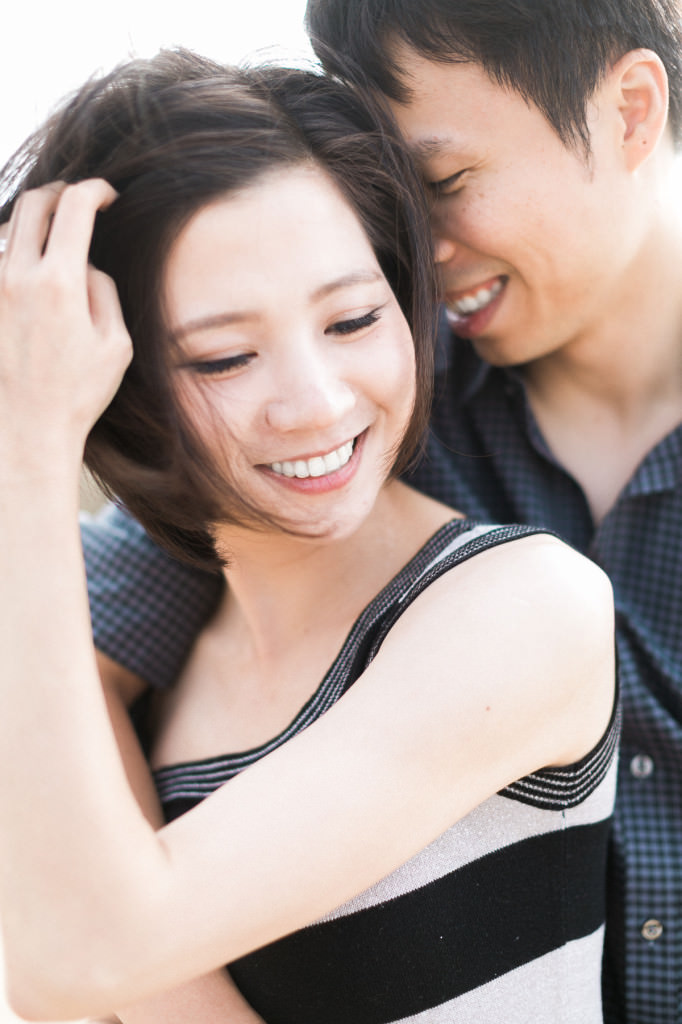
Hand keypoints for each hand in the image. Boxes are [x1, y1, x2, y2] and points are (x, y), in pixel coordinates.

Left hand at [0, 180, 131, 478]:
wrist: (29, 427)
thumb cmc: (79, 392)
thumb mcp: (116, 343)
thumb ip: (102, 291)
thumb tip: (84, 265)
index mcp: (59, 283)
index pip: (74, 208)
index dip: (94, 191)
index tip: (108, 196)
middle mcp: (18, 277)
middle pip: (32, 203)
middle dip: (60, 192)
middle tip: (78, 200)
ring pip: (7, 227)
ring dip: (34, 220)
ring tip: (54, 233)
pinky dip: (11, 250)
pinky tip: (26, 263)